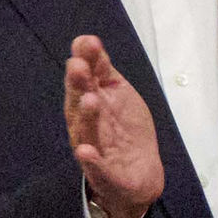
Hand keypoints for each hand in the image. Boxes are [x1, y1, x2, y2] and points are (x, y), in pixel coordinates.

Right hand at [65, 36, 160, 217]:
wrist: (138, 176)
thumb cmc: (123, 131)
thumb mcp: (117, 94)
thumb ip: (104, 71)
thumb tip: (89, 40)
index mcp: (90, 102)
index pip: (86, 79)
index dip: (86, 61)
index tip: (87, 42)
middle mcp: (86, 124)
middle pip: (79, 102)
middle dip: (79, 85)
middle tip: (79, 66)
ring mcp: (94, 149)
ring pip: (86, 132)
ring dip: (87, 117)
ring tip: (89, 100)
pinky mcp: (103, 174)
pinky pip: (96, 168)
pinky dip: (92, 161)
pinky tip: (86, 152)